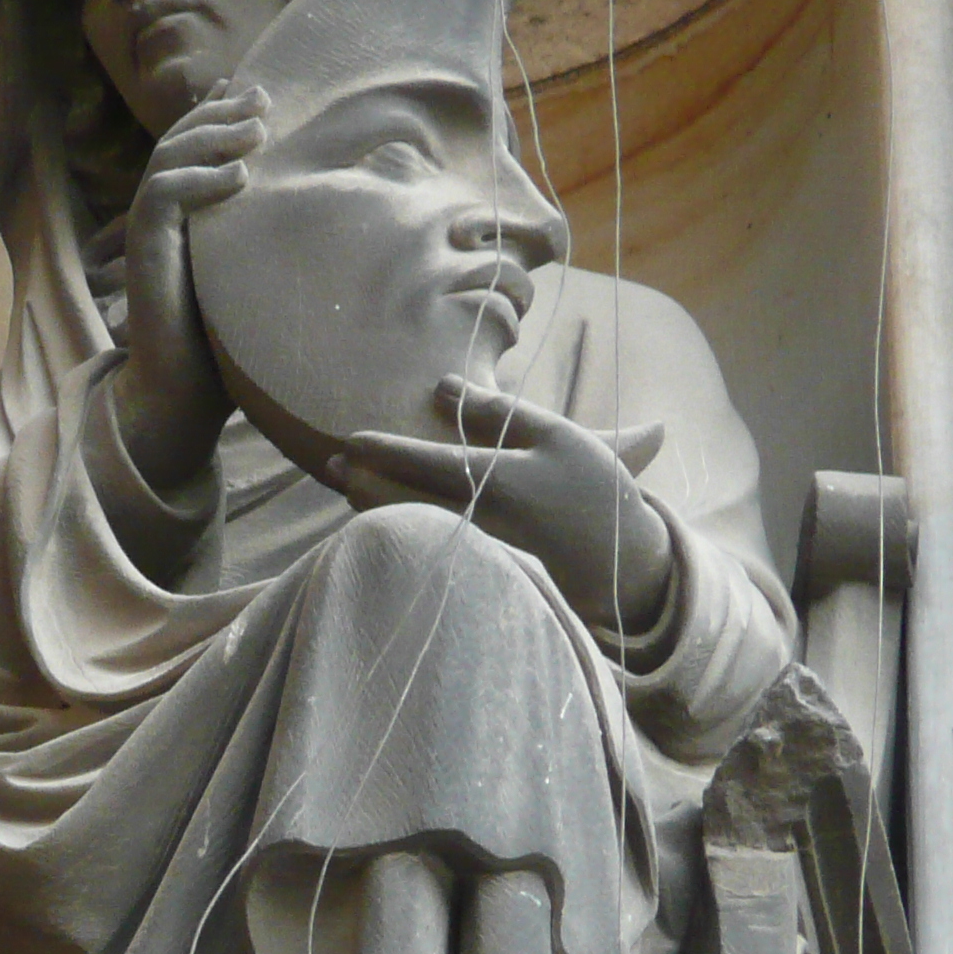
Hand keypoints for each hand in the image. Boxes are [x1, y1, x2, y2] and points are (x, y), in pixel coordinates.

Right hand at [113, 82, 264, 491]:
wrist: (183, 395)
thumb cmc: (225, 347)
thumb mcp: (255, 277)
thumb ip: (267, 240)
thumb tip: (324, 217)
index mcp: (185, 220)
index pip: (194, 151)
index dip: (217, 114)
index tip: (253, 89)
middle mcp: (163, 220)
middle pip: (180, 143)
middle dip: (221, 114)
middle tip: (262, 96)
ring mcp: (150, 235)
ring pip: (168, 159)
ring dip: (212, 136)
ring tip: (257, 128)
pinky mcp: (146, 253)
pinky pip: (162, 197)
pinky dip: (199, 180)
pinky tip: (241, 176)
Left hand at [327, 374, 676, 636]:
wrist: (623, 562)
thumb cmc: (590, 488)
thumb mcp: (554, 435)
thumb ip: (497, 410)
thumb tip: (440, 386)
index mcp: (498, 481)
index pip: (425, 463)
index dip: (384, 451)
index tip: (350, 439)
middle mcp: (479, 519)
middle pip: (402, 501)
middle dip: (361, 482)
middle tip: (329, 464)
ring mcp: (477, 548)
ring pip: (411, 524)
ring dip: (372, 504)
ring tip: (345, 483)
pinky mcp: (481, 567)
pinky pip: (428, 541)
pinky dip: (400, 523)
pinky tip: (383, 511)